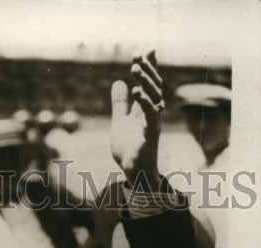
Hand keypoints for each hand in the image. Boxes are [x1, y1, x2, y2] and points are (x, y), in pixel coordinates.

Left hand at [111, 51, 162, 187]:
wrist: (133, 172)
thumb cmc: (130, 148)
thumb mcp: (120, 122)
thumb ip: (120, 104)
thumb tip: (118, 82)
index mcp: (145, 109)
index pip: (149, 84)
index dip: (148, 68)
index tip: (144, 51)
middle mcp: (152, 114)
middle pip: (153, 87)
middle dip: (147, 70)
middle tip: (138, 55)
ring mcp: (153, 124)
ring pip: (153, 98)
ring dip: (145, 82)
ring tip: (135, 69)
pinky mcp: (150, 136)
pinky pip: (150, 117)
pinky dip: (145, 103)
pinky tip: (138, 92)